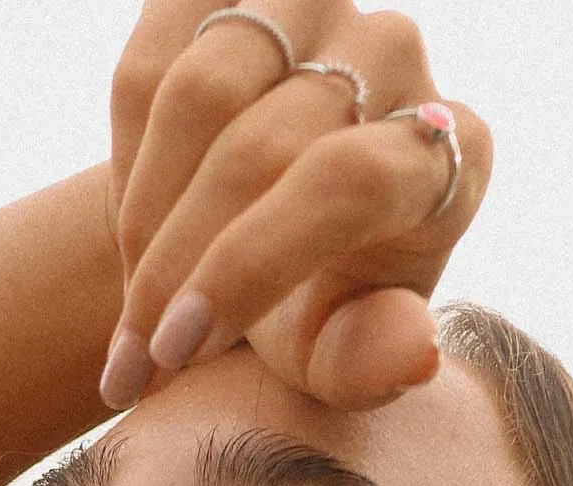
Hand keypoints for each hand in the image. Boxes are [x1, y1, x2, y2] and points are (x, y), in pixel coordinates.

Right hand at [104, 0, 492, 410]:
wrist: (255, 231)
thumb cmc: (308, 301)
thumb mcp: (335, 352)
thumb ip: (368, 362)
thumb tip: (415, 354)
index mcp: (447, 151)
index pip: (349, 184)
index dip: (248, 266)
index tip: (175, 349)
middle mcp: (394, 55)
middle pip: (259, 150)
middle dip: (174, 268)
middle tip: (134, 360)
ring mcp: (314, 8)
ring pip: (198, 94)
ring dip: (142, 216)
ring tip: (131, 304)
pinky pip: (152, 64)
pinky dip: (126, 158)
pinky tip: (137, 228)